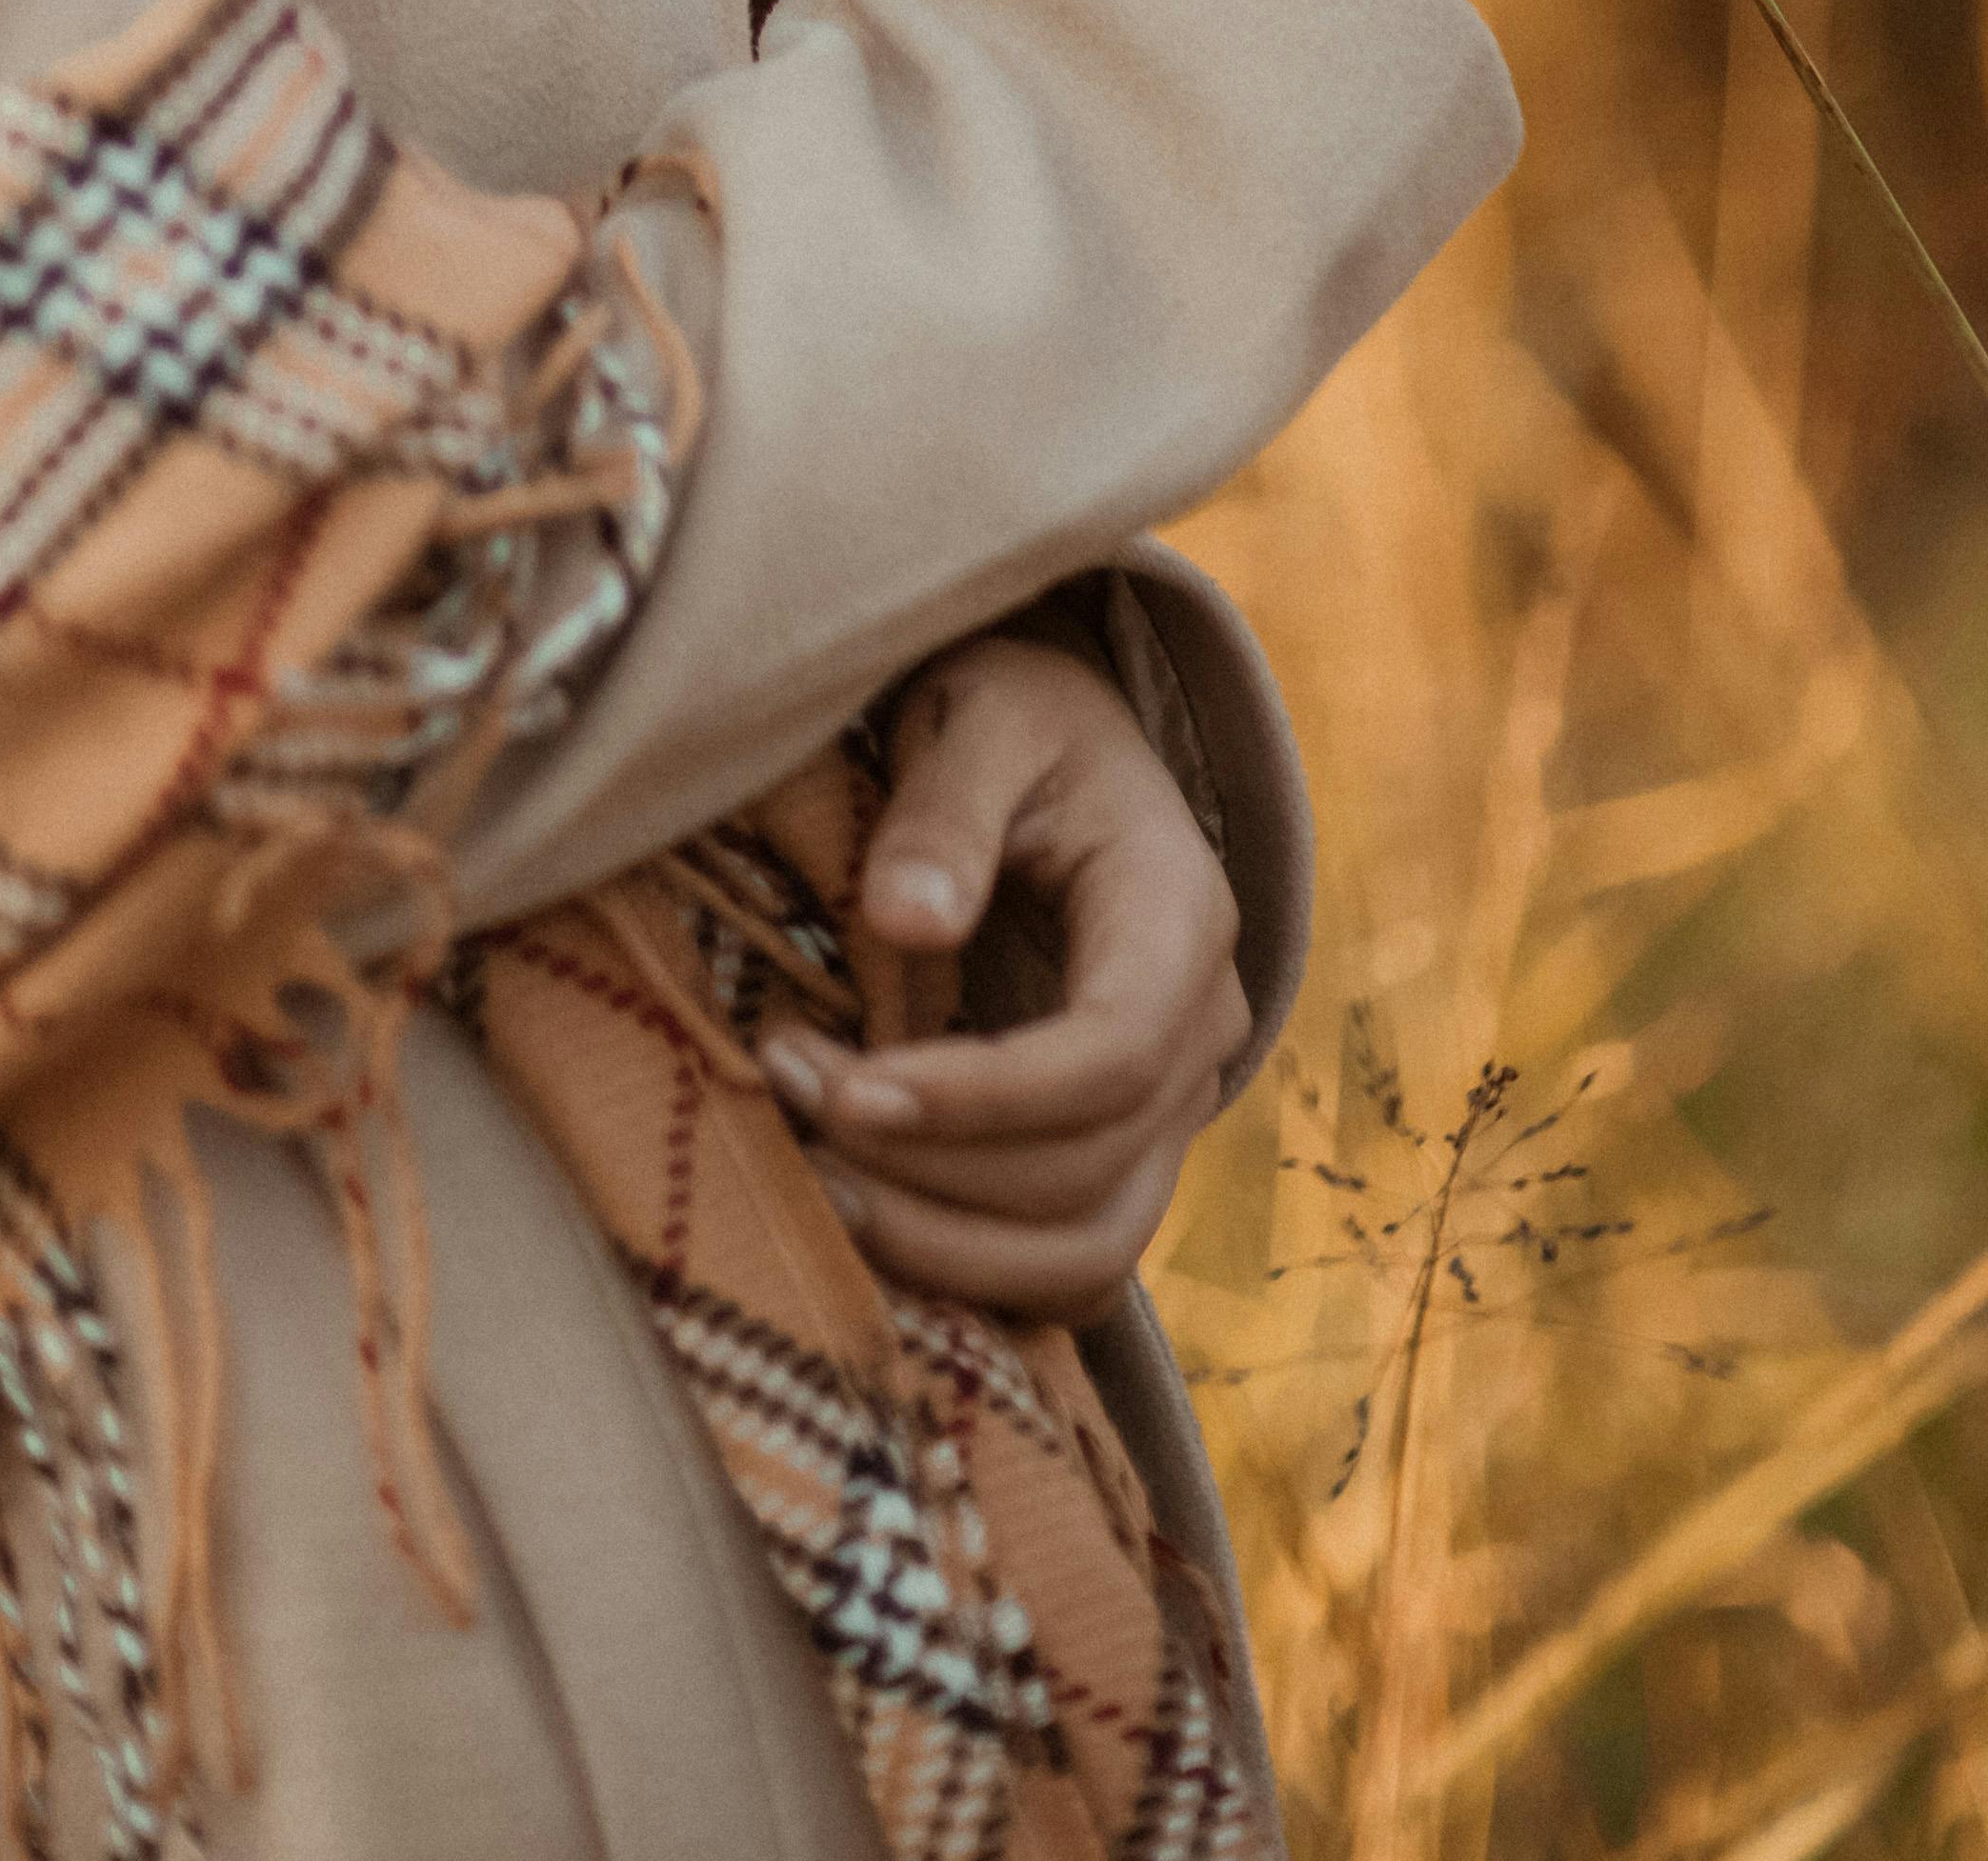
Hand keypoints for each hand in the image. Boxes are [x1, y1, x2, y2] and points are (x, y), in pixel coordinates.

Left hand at [759, 636, 1247, 1316]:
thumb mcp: (979, 714)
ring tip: (812, 1181)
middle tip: (788, 1094)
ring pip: (1086, 1248)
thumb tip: (902, 920)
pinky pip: (1069, 1263)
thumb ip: (945, 807)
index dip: (981, 1099)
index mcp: (1180, 917)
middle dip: (929, 1166)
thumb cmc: (1013, 719)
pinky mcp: (1119, 1153)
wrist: (1058, 753)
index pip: (1108, 1057)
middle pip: (1088, 1171)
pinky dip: (974, 1272)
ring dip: (944, 1243)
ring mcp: (1170, 1109)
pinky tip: (867, 1218)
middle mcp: (1199, 1032)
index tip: (847, 1089)